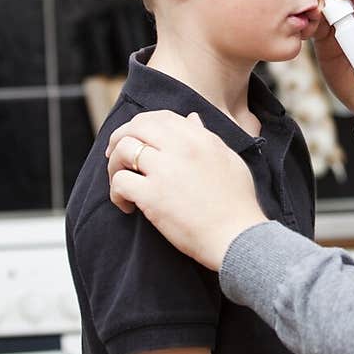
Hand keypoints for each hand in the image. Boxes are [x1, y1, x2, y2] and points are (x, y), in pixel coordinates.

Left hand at [105, 111, 266, 270]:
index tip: (135, 138)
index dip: (141, 125)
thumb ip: (207, 137)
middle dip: (119, 139)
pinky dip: (116, 193)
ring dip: (114, 165)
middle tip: (114, 156)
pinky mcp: (153, 196)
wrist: (239, 237)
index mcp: (200, 138)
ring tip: (119, 182)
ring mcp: (166, 170)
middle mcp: (182, 147)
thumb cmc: (238, 203)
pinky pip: (120, 181)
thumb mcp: (229, 159)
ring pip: (124, 150)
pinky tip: (126, 206)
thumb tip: (191, 118)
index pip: (161, 117)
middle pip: (137, 126)